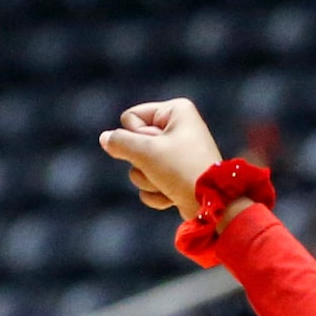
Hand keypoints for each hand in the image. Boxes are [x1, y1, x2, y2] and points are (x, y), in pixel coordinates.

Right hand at [98, 98, 223, 216]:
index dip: (134, 137)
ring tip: (169, 184)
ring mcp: (176, 153)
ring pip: (139, 167)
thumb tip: (105, 138)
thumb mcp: (146, 152)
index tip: (157, 147)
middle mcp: (177, 128)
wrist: (211, 204)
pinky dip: (157, 194)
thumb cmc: (181, 170)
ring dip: (149, 181)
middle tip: (164, 168)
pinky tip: (173, 197)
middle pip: (134, 144)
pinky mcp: (175, 176)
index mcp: (175, 111)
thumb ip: (120, 143)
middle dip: (143, 163)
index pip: (130, 118)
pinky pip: (150, 183)